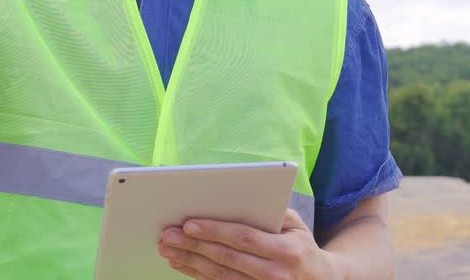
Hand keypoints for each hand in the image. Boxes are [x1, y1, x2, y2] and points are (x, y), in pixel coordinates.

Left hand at [158, 209, 337, 279]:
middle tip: (167, 235)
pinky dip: (197, 274)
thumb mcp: (296, 224)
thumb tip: (236, 197)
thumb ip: (271, 211)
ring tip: (168, 248)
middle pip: (226, 258)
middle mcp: (275, 274)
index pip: (244, 239)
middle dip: (194, 246)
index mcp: (287, 251)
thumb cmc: (301, 245)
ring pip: (220, 276)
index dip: (214, 231)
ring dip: (190, 262)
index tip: (188, 224)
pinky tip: (182, 263)